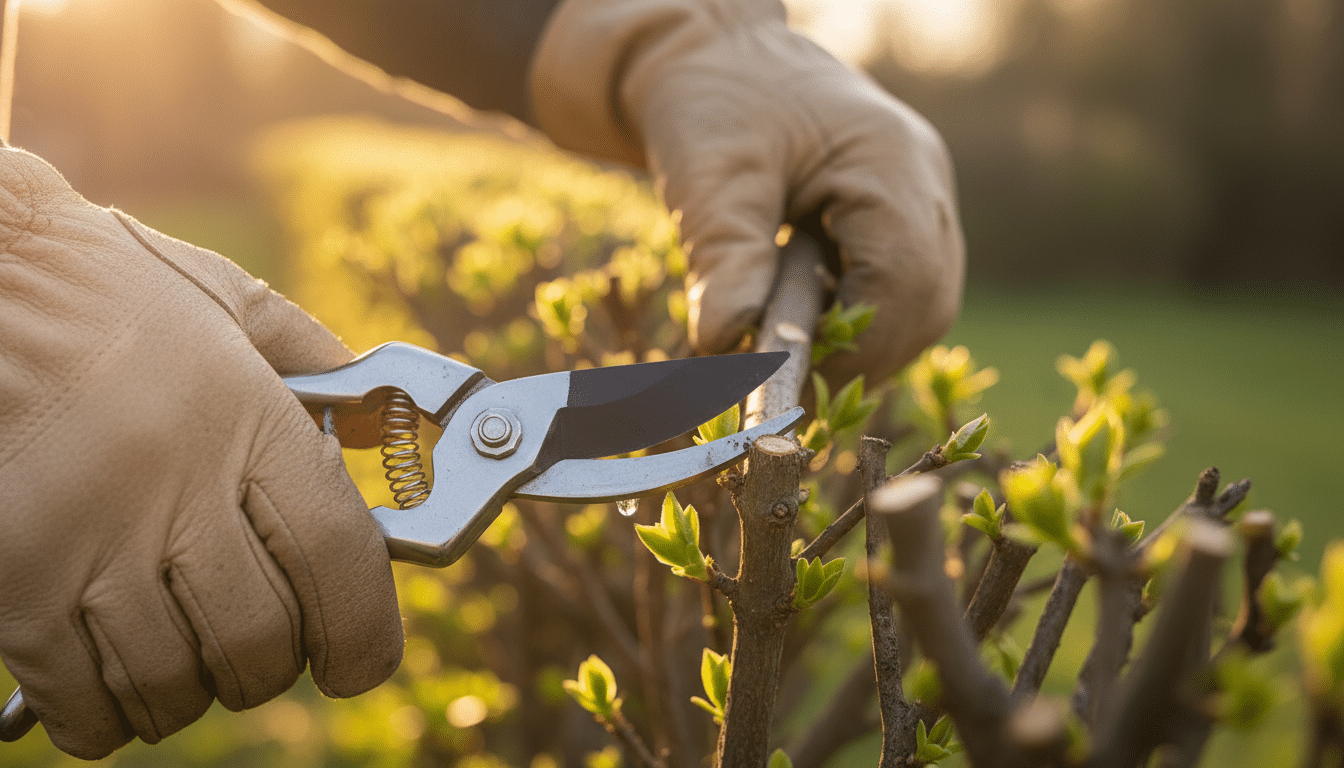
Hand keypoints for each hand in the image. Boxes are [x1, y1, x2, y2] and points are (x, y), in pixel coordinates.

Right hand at [0, 149, 401, 757]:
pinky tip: (110, 683)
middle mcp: (178, 488)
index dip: (364, 634)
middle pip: (261, 640)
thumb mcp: (222, 300)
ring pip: (172, 683)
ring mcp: (90, 541)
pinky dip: (106, 716)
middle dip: (272, 665)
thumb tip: (377, 427)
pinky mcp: (15, 581)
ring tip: (184, 660)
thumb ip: (311, 358)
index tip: (359, 661)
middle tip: (261, 647)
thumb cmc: (97, 287)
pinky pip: (79, 699)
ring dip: (190, 693)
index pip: (339, 560)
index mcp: (248, 419)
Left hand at [531, 0, 963, 384]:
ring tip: (786, 352)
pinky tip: (801, 322)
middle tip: (784, 387)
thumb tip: (722, 344)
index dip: (854, 347)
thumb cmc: (712, 102)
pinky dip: (853, 322)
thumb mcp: (709, 174)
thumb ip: (724, 255)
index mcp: (893, 159)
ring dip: (858, 344)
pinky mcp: (898, 221)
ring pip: (920, 306)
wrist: (714, 58)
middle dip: (860, 356)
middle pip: (927, 303)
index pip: (905, 279)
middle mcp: (924, 182)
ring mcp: (920, 201)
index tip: (786, 385)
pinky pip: (898, 293)